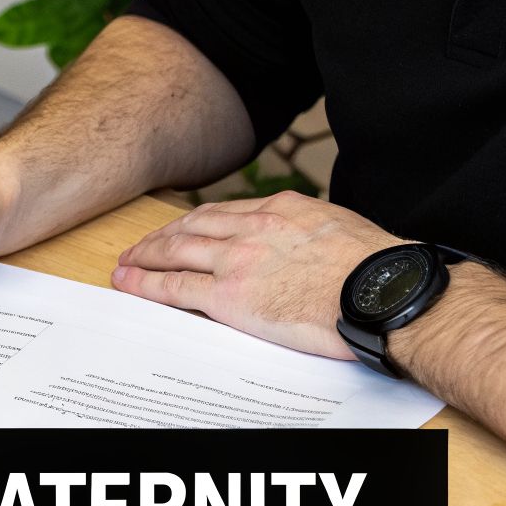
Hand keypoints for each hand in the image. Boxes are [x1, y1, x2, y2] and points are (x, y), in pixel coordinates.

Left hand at [110, 191, 402, 358]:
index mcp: (283, 209)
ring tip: (126, 263)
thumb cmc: (376, 271)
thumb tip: (312, 245)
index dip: (198, 221)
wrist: (379, 292)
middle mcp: (253, 228)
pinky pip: (175, 287)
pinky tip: (128, 283)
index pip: (227, 213)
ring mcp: (237, 260)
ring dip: (145, 256)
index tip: (185, 227)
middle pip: (193, 226)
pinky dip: (145, 284)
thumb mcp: (343, 231)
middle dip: (163, 236)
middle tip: (142, 246)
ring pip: (176, 251)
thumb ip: (314, 234)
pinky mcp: (228, 295)